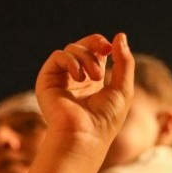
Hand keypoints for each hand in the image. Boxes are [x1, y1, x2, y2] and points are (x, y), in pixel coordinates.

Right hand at [35, 33, 134, 149]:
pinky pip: (58, 56)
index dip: (102, 45)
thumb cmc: (105, 120)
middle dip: (94, 45)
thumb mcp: (123, 89)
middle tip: (105, 51)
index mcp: (93, 82)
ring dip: (86, 57)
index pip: (95, 52)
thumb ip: (124, 62)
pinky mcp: (47, 80)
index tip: (110, 48)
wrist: (85, 136)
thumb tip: (120, 36)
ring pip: (72, 49)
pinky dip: (71, 60)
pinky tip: (80, 76)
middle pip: (83, 46)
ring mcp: (61, 79)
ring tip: (95, 77)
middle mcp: (75, 79)